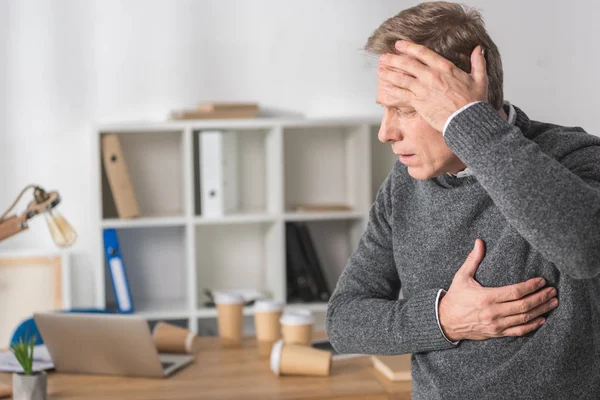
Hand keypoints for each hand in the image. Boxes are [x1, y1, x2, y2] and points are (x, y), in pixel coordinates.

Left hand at [377, 40, 487, 131]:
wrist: (467, 120)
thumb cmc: (474, 102)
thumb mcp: (480, 78)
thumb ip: (477, 62)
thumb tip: (478, 49)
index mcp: (445, 67)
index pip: (423, 53)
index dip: (408, 47)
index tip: (399, 44)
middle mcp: (431, 76)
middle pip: (407, 63)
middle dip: (393, 59)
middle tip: (383, 57)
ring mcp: (423, 89)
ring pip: (401, 78)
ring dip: (388, 73)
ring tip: (380, 70)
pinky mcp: (419, 103)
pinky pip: (402, 94)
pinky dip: (392, 90)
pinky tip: (385, 87)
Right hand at [438, 239, 558, 341]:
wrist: (445, 321)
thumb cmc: (455, 297)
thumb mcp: (462, 277)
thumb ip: (473, 259)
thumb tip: (479, 241)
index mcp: (486, 297)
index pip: (514, 292)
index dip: (530, 287)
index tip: (541, 281)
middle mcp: (493, 312)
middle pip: (523, 306)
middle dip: (540, 298)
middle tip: (552, 291)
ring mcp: (496, 325)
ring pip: (524, 319)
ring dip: (541, 310)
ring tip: (553, 302)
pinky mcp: (497, 333)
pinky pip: (518, 331)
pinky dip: (532, 326)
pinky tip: (542, 319)